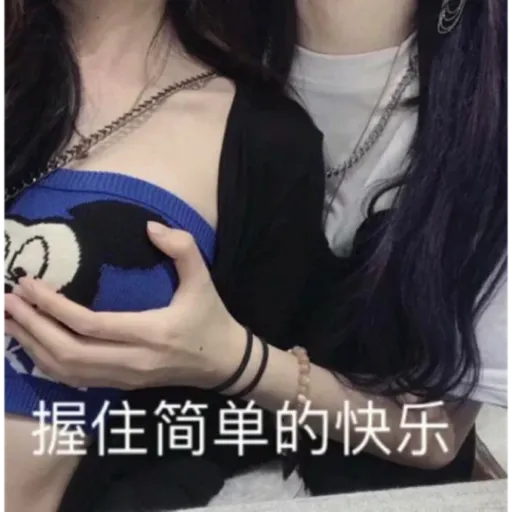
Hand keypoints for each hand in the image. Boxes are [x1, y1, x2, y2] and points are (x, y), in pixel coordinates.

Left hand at [1, 222, 244, 389]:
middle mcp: (133, 362)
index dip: (55, 306)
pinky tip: (32, 346)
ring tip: (9, 321)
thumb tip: (149, 227)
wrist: (222, 363)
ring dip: (32, 347)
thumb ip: (182, 248)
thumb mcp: (203, 280)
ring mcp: (124, 378)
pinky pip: (75, 380)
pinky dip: (47, 364)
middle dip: (33, 326)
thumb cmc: (210, 319)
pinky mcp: (120, 385)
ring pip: (67, 371)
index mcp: (152, 333)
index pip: (91, 325)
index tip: (29, 284)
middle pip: (69, 352)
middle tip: (9, 300)